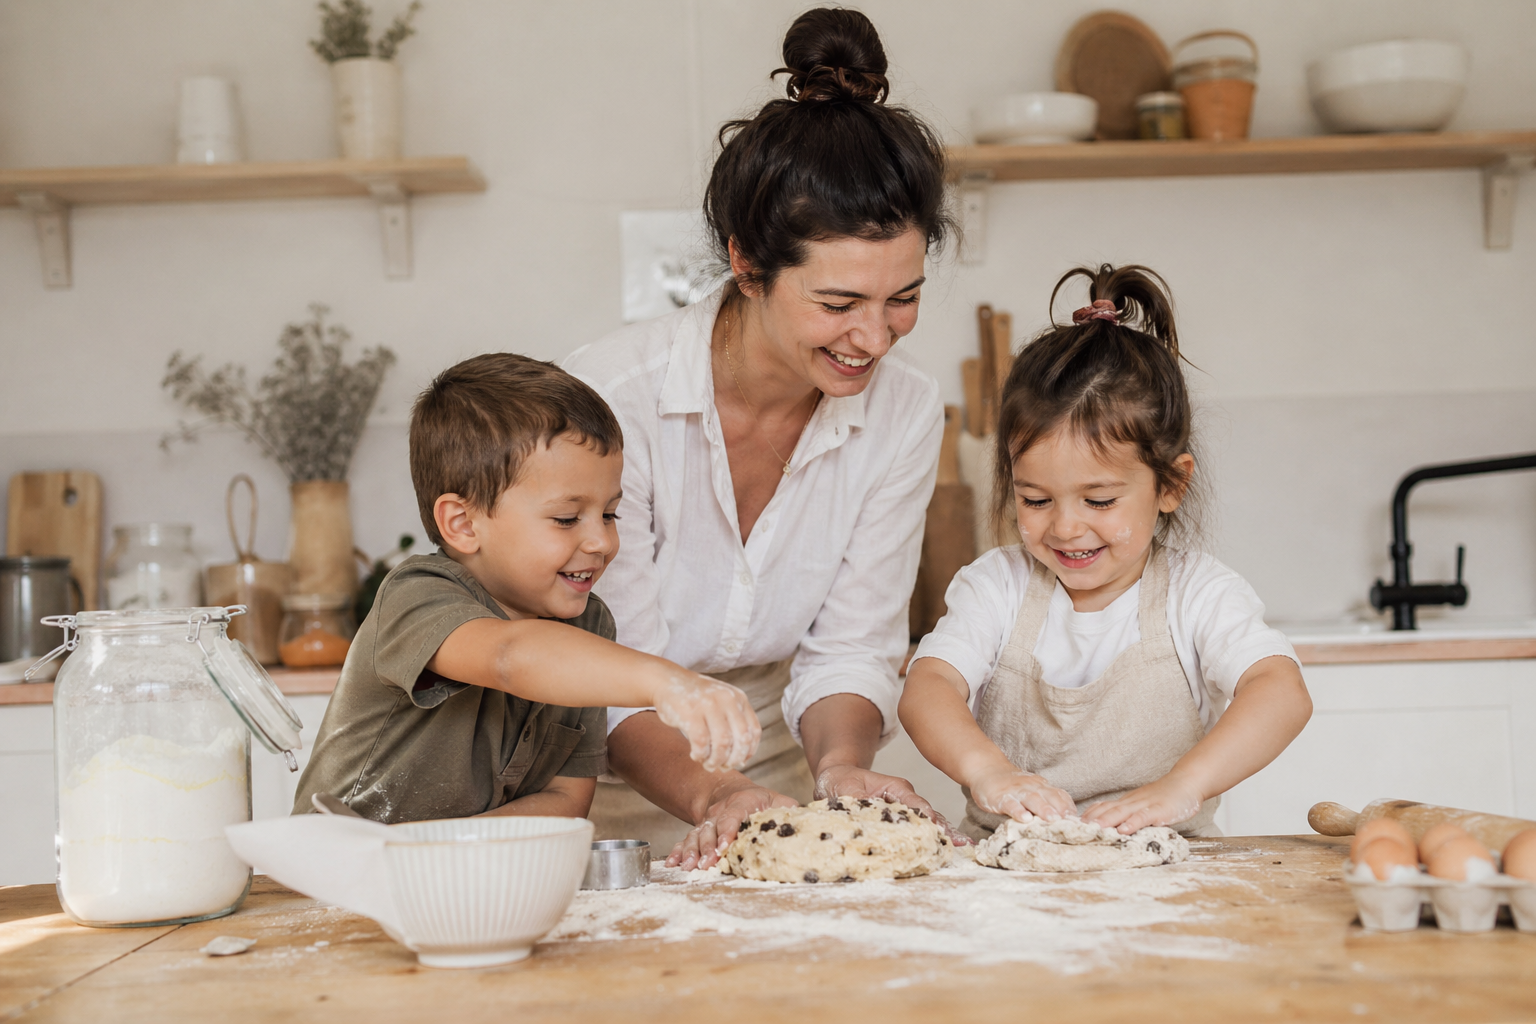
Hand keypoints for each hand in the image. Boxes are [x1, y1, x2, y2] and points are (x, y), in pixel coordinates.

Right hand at [653, 674, 761, 772]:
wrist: (667, 680)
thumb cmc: (696, 698)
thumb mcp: (722, 702)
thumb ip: (733, 723)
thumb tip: (741, 759)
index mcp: (738, 698)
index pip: (753, 731)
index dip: (749, 752)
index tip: (739, 762)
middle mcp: (727, 700)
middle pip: (741, 740)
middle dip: (733, 760)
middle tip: (723, 767)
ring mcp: (708, 705)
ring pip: (722, 743)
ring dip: (716, 760)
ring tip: (708, 764)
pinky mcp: (690, 713)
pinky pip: (701, 743)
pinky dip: (700, 755)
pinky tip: (696, 756)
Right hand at [665, 778, 796, 870]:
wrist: (728, 790)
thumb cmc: (758, 800)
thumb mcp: (777, 800)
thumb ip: (789, 810)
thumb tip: (808, 822)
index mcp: (741, 803)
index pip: (732, 816)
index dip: (727, 831)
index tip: (724, 846)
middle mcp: (720, 812)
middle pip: (711, 829)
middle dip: (707, 848)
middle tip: (706, 864)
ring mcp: (706, 822)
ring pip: (696, 836)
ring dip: (691, 852)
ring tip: (688, 867)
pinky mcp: (697, 831)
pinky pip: (685, 840)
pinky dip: (677, 852)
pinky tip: (672, 864)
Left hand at [814, 763, 969, 845]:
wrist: (837, 777)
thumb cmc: (841, 781)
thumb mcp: (844, 787)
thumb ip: (856, 799)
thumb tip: (864, 810)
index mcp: (896, 788)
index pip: (916, 803)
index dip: (927, 817)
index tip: (937, 830)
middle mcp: (905, 798)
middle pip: (929, 814)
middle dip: (945, 829)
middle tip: (964, 844)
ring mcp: (905, 808)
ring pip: (928, 822)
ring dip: (943, 835)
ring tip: (963, 848)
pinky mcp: (900, 820)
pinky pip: (919, 829)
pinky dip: (931, 839)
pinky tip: (945, 849)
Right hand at [967, 766, 1075, 822]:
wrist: (988, 770)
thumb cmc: (1013, 786)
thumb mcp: (1034, 790)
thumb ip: (1048, 802)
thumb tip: (1068, 821)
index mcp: (1042, 787)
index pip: (1060, 796)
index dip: (1070, 808)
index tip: (1081, 822)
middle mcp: (1032, 787)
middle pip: (1049, 797)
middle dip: (1060, 810)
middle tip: (1070, 823)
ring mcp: (1016, 791)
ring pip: (1032, 799)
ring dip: (1043, 809)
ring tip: (1051, 820)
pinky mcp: (1001, 797)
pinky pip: (1011, 804)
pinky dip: (1018, 811)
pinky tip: (1024, 819)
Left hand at [1080, 774, 1203, 833]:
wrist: (1186, 782)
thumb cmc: (1164, 797)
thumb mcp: (1142, 805)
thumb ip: (1127, 814)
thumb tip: (1111, 827)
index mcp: (1126, 802)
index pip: (1102, 807)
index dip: (1087, 816)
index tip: (1071, 825)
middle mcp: (1131, 802)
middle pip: (1107, 809)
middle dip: (1090, 820)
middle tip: (1074, 829)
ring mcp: (1145, 805)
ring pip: (1122, 812)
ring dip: (1106, 821)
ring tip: (1093, 829)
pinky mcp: (1159, 810)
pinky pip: (1144, 817)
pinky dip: (1133, 823)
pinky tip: (1124, 830)